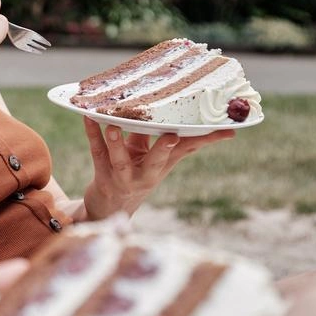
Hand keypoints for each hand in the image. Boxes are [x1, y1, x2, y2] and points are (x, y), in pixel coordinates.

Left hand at [82, 119, 232, 218]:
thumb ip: (161, 136)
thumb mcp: (153, 158)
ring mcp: (123, 175)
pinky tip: (87, 117)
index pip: (189, 150)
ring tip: (113, 126)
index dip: (207, 140)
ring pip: (121, 158)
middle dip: (164, 148)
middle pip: (158, 160)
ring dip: (117, 143)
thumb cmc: (135, 173)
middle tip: (171, 136)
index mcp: (163, 165)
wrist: (109, 207)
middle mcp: (146, 173)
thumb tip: (177, 109)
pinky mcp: (102, 173)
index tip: (228, 130)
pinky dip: (92, 134)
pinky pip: (96, 151)